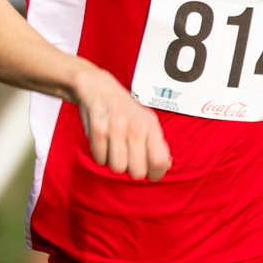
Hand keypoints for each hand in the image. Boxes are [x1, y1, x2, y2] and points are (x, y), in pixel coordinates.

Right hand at [73, 65, 169, 180]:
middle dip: (133, 169)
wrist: (99, 88)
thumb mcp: (148, 121)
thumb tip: (166, 165)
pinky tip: (104, 142)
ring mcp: (115, 128)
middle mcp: (135, 127)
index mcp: (151, 126)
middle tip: (130, 157)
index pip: (159, 162)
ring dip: (115, 162)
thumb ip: (158, 144)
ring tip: (115, 147)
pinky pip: (100, 160)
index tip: (151, 173)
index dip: (156, 174)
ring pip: (118, 168)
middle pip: (138, 171)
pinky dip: (101, 155)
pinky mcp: (97, 130)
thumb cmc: (125, 109)